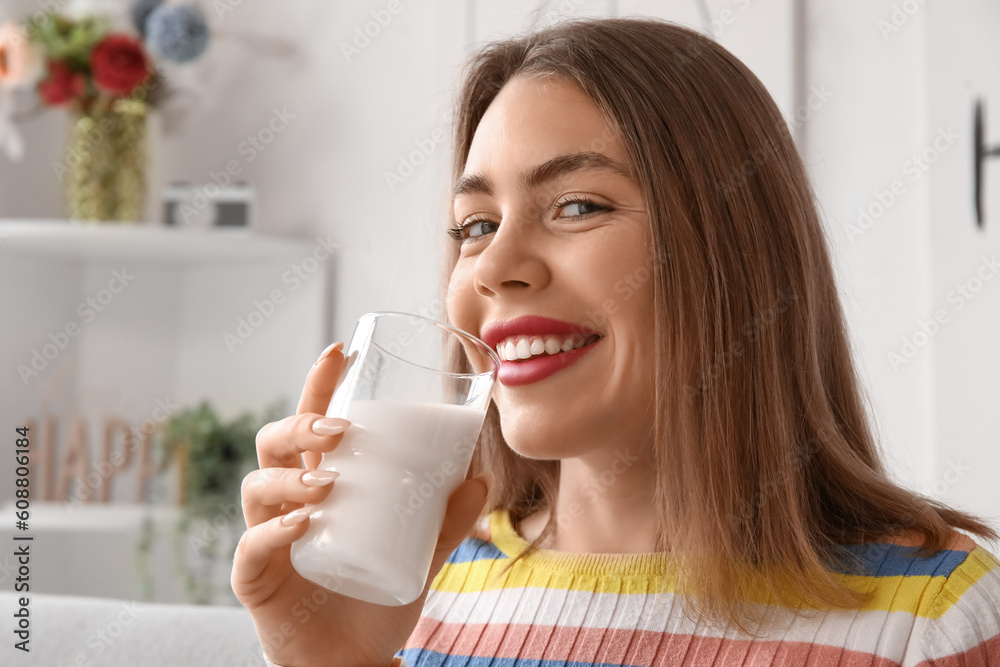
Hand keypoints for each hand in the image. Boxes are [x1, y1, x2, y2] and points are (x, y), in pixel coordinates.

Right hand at [232, 342, 492, 666]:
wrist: (355, 663)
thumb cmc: (378, 598)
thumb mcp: (422, 554)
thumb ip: (447, 520)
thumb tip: (479, 477)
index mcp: (321, 484)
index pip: (311, 424)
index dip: (318, 385)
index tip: (340, 349)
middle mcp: (287, 503)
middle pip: (274, 443)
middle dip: (300, 425)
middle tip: (339, 429)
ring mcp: (267, 538)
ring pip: (257, 486)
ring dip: (292, 477)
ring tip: (329, 484)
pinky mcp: (254, 579)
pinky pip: (252, 546)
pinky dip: (274, 531)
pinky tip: (304, 523)